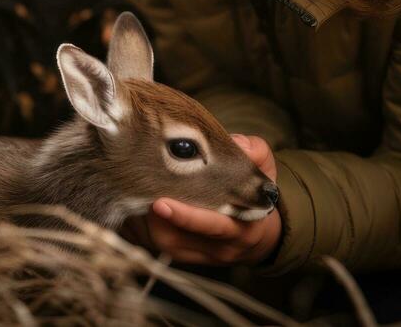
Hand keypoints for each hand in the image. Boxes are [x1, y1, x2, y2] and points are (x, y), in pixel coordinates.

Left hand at [138, 134, 281, 265]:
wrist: (258, 231)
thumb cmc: (256, 191)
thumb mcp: (264, 168)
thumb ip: (255, 152)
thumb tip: (236, 143)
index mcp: (244, 226)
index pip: (214, 227)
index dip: (188, 217)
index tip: (162, 203)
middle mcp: (224, 246)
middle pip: (183, 241)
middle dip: (157, 220)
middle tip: (140, 193)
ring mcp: (204, 255)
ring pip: (168, 247)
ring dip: (148, 224)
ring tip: (137, 195)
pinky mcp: (188, 257)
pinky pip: (161, 249)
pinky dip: (146, 230)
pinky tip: (137, 206)